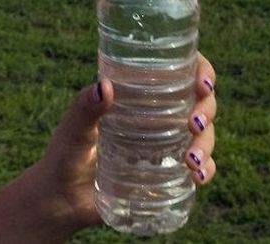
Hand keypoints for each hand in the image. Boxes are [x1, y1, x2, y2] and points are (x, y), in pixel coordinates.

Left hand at [31, 53, 217, 232]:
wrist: (62, 200)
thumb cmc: (63, 156)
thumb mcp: (72, 130)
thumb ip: (83, 109)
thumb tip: (106, 86)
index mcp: (135, 95)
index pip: (176, 72)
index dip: (200, 71)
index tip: (202, 83)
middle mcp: (155, 115)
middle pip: (198, 102)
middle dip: (207, 109)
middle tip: (194, 124)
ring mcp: (165, 144)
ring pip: (203, 134)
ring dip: (207, 144)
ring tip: (191, 161)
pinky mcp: (168, 172)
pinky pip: (199, 167)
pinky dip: (206, 170)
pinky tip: (198, 178)